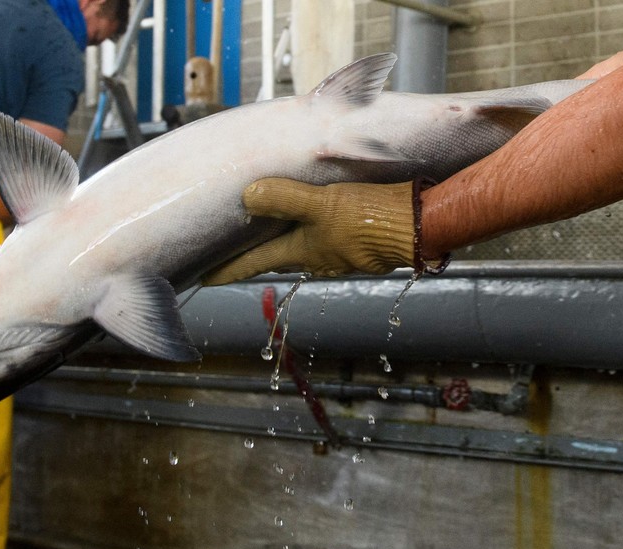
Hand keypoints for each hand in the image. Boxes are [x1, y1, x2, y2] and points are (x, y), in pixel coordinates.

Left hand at [202, 179, 415, 284]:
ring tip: (269, 227)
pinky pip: (326, 235)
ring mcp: (339, 251)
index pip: (254, 261)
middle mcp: (318, 256)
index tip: (203, 279)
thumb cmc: (369, 218)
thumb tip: (248, 196)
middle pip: (276, 255)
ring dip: (284, 238)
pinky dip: (312, 227)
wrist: (418, 225)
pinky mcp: (360, 240)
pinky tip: (317, 213)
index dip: (228, 269)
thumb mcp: (322, 203)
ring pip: (302, 245)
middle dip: (254, 253)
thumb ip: (286, 198)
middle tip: (230, 249)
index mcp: (302, 250)